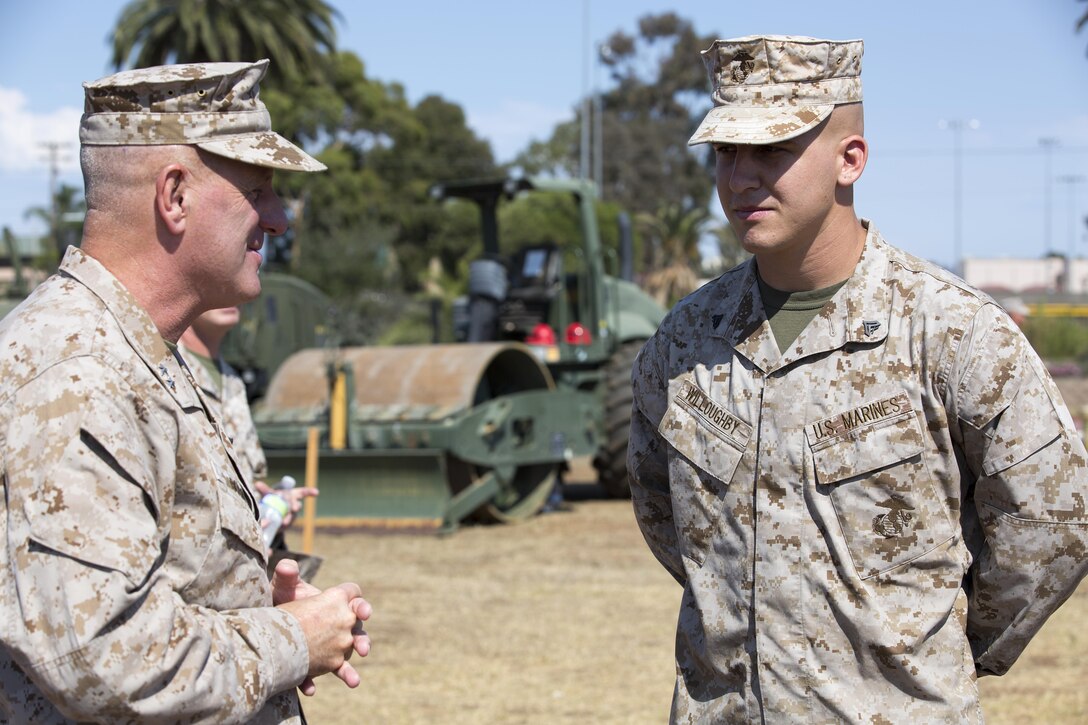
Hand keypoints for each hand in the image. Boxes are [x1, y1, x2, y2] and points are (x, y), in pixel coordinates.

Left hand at [254, 480, 318, 528]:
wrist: (272, 512)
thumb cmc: (274, 499)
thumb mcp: (270, 494)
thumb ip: (265, 490)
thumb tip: (257, 484)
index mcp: (293, 495)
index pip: (303, 492)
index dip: (310, 492)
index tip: (317, 492)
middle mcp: (294, 504)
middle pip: (296, 505)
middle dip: (295, 506)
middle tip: (295, 508)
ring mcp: (291, 515)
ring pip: (291, 516)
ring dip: (288, 519)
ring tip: (283, 522)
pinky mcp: (286, 523)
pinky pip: (285, 525)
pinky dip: (281, 526)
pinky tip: (279, 528)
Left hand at [273, 559, 371, 694]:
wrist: (272, 622)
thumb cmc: (282, 599)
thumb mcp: (282, 587)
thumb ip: (286, 575)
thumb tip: (286, 566)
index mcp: (336, 602)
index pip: (355, 600)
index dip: (361, 605)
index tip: (362, 611)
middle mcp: (339, 622)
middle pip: (358, 631)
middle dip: (362, 641)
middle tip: (362, 649)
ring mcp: (331, 643)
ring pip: (345, 656)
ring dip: (349, 668)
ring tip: (352, 680)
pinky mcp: (317, 661)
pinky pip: (319, 673)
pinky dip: (314, 681)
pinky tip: (309, 689)